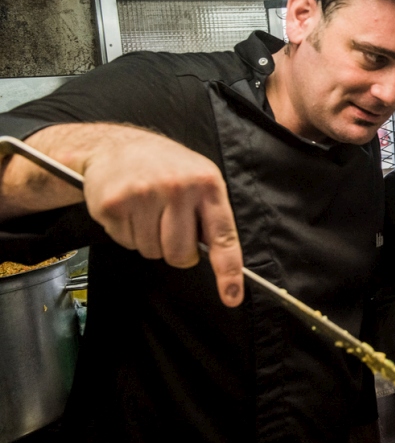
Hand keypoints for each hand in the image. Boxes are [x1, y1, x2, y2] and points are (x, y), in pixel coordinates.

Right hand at [81, 128, 243, 306]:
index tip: (232, 297)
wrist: (116, 145)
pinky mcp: (113, 204)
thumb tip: (216, 257)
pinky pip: (127, 243)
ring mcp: (143, 195)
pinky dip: (128, 233)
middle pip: (180, 254)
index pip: (223, 236)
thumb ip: (210, 214)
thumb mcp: (199, 178)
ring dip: (150, 240)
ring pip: (152, 252)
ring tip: (147, 210)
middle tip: (168, 227)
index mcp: (207, 183)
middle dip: (176, 252)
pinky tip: (129, 209)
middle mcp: (177, 188)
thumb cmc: (166, 167)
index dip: (228, 271)